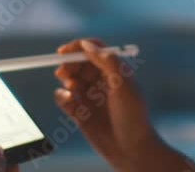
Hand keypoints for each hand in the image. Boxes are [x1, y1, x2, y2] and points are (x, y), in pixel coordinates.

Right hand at [53, 38, 183, 170]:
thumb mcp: (123, 85)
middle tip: (63, 71)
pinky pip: (64, 98)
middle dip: (69, 64)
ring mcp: (90, 96)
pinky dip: (61, 96)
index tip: (64, 51)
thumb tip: (87, 45)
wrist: (131, 150)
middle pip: (79, 63)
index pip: (94, 50)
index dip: (78, 47)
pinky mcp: (80, 112)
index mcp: (115, 70)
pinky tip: (67, 100)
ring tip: (71, 88)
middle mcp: (101, 81)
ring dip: (66, 79)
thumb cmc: (132, 116)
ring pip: (70, 79)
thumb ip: (107, 62)